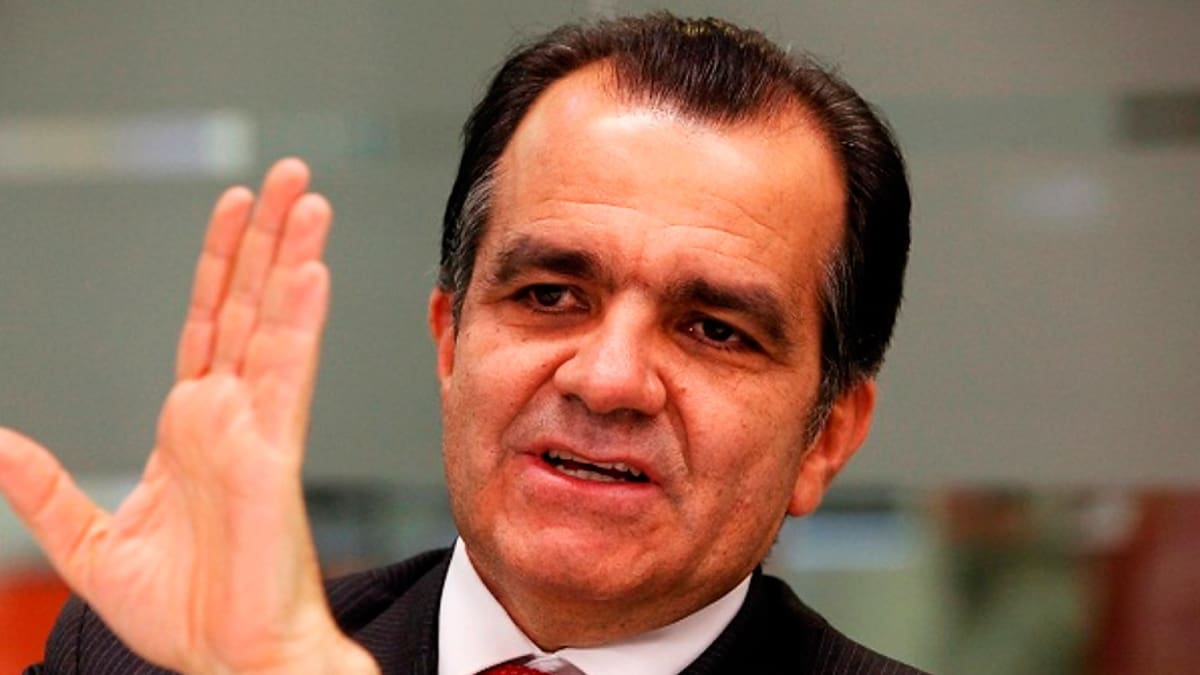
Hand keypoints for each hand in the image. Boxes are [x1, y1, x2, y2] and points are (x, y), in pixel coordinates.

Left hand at [0, 159, 377, 673]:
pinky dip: (300, 323)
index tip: (234, 211)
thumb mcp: (88, 546)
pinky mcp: (273, 456)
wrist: (233, 661)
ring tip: (306, 201)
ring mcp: (255, 430)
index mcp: (190, 428)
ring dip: (291, 259)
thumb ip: (44, 488)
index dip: (219, 265)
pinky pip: (288, 378)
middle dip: (265, 237)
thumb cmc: (185, 613)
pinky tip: (309, 276)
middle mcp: (228, 416)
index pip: (205, 325)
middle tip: (286, 178)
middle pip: (246, 306)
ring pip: (273, 326)